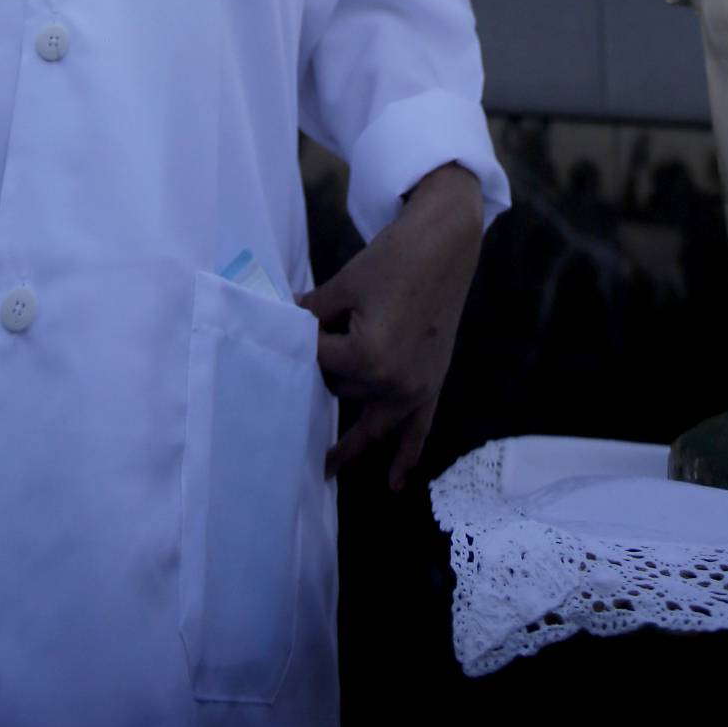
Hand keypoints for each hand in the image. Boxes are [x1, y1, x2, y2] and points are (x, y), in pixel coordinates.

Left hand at [297, 162, 483, 488]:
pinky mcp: (432, 383)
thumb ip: (312, 314)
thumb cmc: (393, 258)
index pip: (317, 360)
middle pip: (341, 389)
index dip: (305, 340)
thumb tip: (281, 323)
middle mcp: (392, 382)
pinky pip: (419, 430)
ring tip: (326, 466)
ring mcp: (415, 388)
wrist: (446, 243)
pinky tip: (394, 483)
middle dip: (328, 370)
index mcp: (367, 358)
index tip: (293, 328)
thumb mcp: (344, 284)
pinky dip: (406, 456)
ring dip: (351, 435)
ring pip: (369, 418)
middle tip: (320, 350)